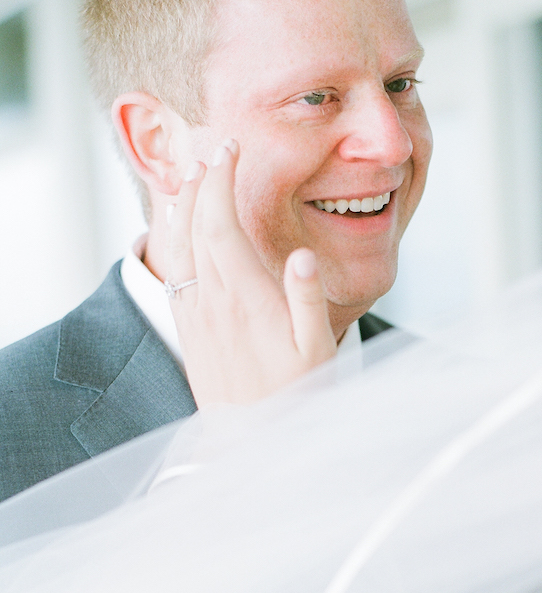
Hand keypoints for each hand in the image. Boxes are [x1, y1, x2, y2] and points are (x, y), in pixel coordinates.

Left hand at [165, 140, 336, 406]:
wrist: (251, 442)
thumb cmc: (294, 396)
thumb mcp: (316, 352)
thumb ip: (309, 301)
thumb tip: (305, 257)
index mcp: (244, 297)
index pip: (221, 223)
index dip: (222, 181)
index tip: (232, 150)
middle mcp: (212, 301)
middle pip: (195, 225)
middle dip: (204, 182)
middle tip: (217, 151)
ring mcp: (196, 314)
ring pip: (179, 245)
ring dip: (186, 205)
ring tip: (195, 175)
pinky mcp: (189, 329)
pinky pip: (174, 270)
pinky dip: (174, 238)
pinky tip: (180, 226)